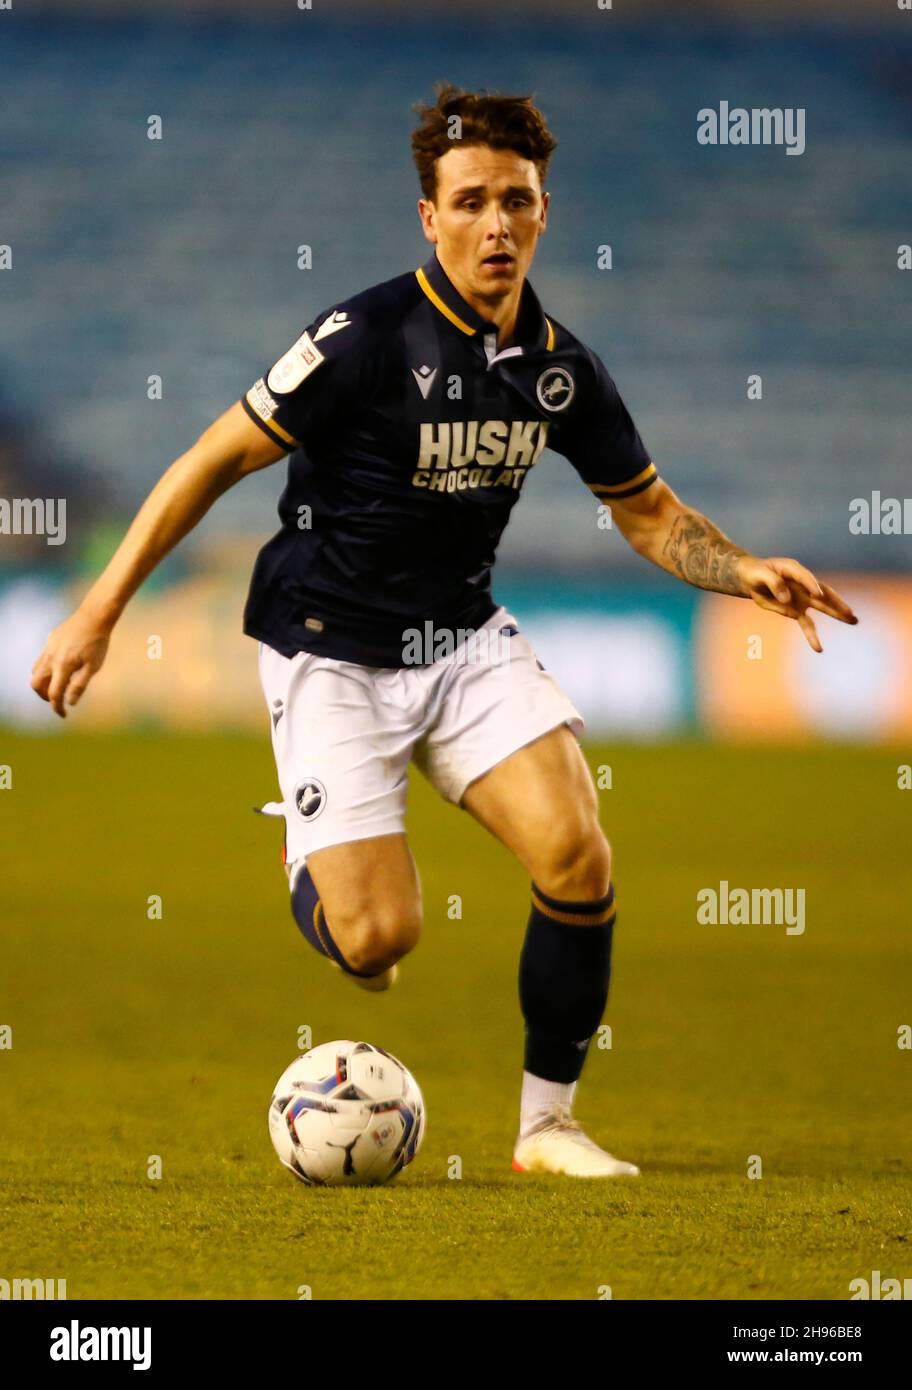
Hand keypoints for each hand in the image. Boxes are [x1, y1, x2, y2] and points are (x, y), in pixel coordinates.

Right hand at [31, 607, 112, 716]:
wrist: (94, 616)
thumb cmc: (98, 643)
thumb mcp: (93, 667)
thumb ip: (80, 685)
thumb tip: (70, 702)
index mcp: (63, 667)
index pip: (54, 694)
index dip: (57, 707)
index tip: (63, 715)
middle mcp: (51, 658)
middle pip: (37, 684)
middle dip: (44, 696)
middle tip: (57, 701)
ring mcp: (48, 648)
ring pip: (36, 671)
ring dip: (43, 682)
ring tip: (57, 686)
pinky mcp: (50, 641)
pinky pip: (42, 659)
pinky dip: (46, 669)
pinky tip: (61, 668)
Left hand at [735, 556, 857, 652]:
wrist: (751, 579)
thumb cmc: (756, 573)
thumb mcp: (759, 574)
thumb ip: (773, 583)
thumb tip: (788, 599)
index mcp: (793, 570)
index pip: (805, 577)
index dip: (811, 585)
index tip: (817, 594)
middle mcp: (802, 584)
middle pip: (823, 593)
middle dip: (837, 603)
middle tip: (851, 612)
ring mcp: (801, 598)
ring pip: (822, 607)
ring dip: (837, 615)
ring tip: (854, 621)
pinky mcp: (795, 610)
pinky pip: (806, 624)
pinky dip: (812, 636)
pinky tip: (819, 648)